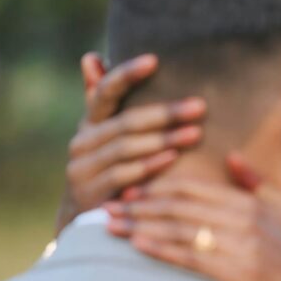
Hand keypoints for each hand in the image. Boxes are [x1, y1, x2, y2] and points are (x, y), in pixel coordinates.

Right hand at [55, 53, 206, 231]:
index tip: (154, 60)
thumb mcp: (105, 137)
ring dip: (163, 139)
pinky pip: (123, 175)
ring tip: (196, 133)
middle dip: (165, 113)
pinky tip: (174, 158)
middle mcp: (82, 142)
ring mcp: (83, 167)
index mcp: (89, 123)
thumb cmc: (108, 171)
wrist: (85, 223)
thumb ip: (102, 100)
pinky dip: (150, 165)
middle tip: (199, 106)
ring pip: (126, 147)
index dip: (127, 74)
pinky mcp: (90, 193)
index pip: (105, 91)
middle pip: (126, 121)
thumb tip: (91, 57)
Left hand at [104, 154, 280, 280]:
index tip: (129, 188)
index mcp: (248, 202)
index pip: (192, 188)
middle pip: (177, 207)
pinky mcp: (235, 273)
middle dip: (138, 206)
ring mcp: (237, 247)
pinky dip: (160, 249)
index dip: (156, 186)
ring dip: (139, 226)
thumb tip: (232, 157)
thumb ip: (255, 182)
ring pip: (177, 230)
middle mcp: (241, 220)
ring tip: (110, 226)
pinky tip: (136, 245)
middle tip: (107, 206)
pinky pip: (190, 258)